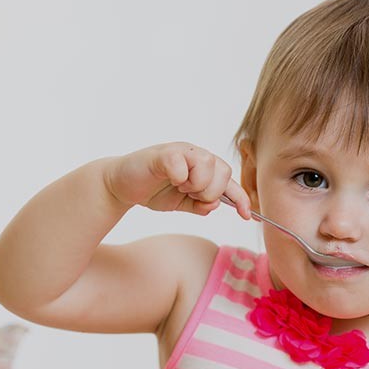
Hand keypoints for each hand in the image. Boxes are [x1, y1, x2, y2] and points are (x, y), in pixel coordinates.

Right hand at [104, 142, 251, 218]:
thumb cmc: (153, 190)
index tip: (247, 216)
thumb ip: (200, 205)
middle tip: (189, 193)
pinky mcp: (163, 153)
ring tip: (179, 186)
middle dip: (210, 192)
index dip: (240, 198)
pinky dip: (179, 176)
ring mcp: (180, 151)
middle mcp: (195, 156)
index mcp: (203, 167)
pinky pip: (182, 163)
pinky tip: (170, 179)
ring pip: (208, 164)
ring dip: (196, 184)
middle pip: (224, 172)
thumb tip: (215, 206)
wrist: (122, 186)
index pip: (230, 182)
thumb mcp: (182, 203)